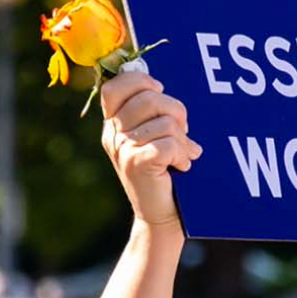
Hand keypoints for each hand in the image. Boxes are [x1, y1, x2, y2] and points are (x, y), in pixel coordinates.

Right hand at [100, 73, 201, 229]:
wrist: (159, 216)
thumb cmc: (162, 172)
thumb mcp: (150, 137)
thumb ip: (151, 114)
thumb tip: (160, 86)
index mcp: (113, 123)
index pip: (115, 86)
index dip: (139, 81)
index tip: (159, 91)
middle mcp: (113, 135)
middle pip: (148, 98)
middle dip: (176, 111)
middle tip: (182, 132)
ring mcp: (123, 150)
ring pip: (165, 122)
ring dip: (183, 139)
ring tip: (183, 153)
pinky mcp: (137, 164)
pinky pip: (169, 144)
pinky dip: (183, 154)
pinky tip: (182, 166)